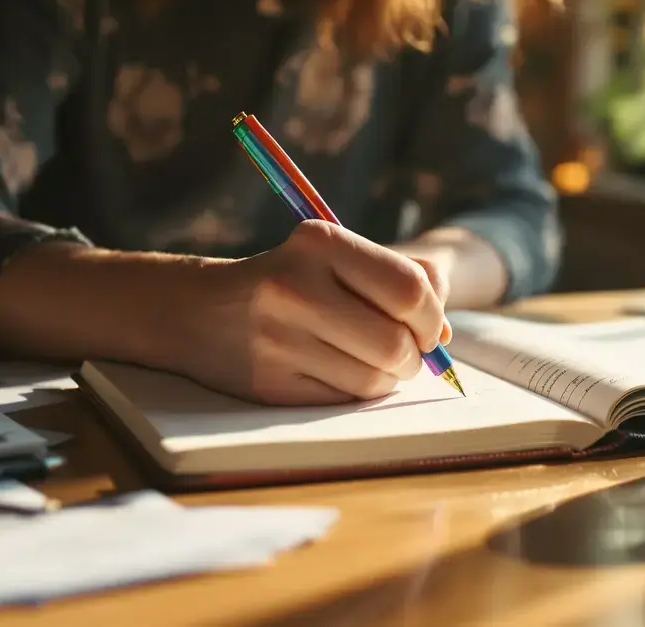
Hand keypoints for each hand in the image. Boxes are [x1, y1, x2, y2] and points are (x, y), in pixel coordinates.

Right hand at [161, 220, 450, 404]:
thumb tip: (447, 333)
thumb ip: (405, 276)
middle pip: (395, 343)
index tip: (430, 327)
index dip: (433, 317)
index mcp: (319, 243)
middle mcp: (294, 288)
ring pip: (373, 380)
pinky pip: (344, 401)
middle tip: (407, 352)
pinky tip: (342, 372)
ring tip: (375, 362)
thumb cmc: (290, 278)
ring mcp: (277, 340)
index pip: (408, 289)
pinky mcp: (269, 385)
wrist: (197, 310)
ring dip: (389, 378)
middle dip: (414, 355)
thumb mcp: (338, 255)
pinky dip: (357, 392)